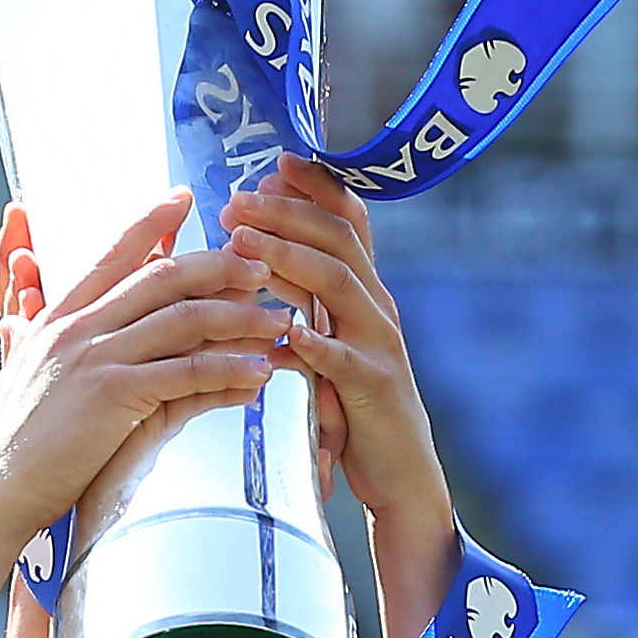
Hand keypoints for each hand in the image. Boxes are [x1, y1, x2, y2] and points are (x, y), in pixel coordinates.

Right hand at [0, 193, 288, 560]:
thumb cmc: (12, 445)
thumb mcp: (20, 376)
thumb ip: (27, 341)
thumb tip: (17, 322)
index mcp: (57, 319)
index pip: (111, 255)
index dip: (150, 224)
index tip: (182, 200)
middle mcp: (78, 328)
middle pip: (161, 277)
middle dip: (217, 266)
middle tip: (258, 265)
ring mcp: (96, 358)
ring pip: (183, 319)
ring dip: (238, 317)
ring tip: (277, 320)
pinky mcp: (115, 395)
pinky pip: (186, 371)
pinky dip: (228, 369)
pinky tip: (257, 372)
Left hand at [221, 161, 459, 615]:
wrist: (400, 478)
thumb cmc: (354, 410)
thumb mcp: (331, 344)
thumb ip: (309, 303)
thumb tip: (261, 258)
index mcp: (366, 294)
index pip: (348, 222)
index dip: (317, 187)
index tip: (276, 160)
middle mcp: (378, 309)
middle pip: (337, 239)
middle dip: (286, 211)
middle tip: (237, 197)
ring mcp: (380, 347)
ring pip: (339, 284)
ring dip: (288, 258)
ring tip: (241, 242)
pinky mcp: (374, 391)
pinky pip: (342, 359)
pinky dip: (312, 342)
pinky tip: (283, 331)